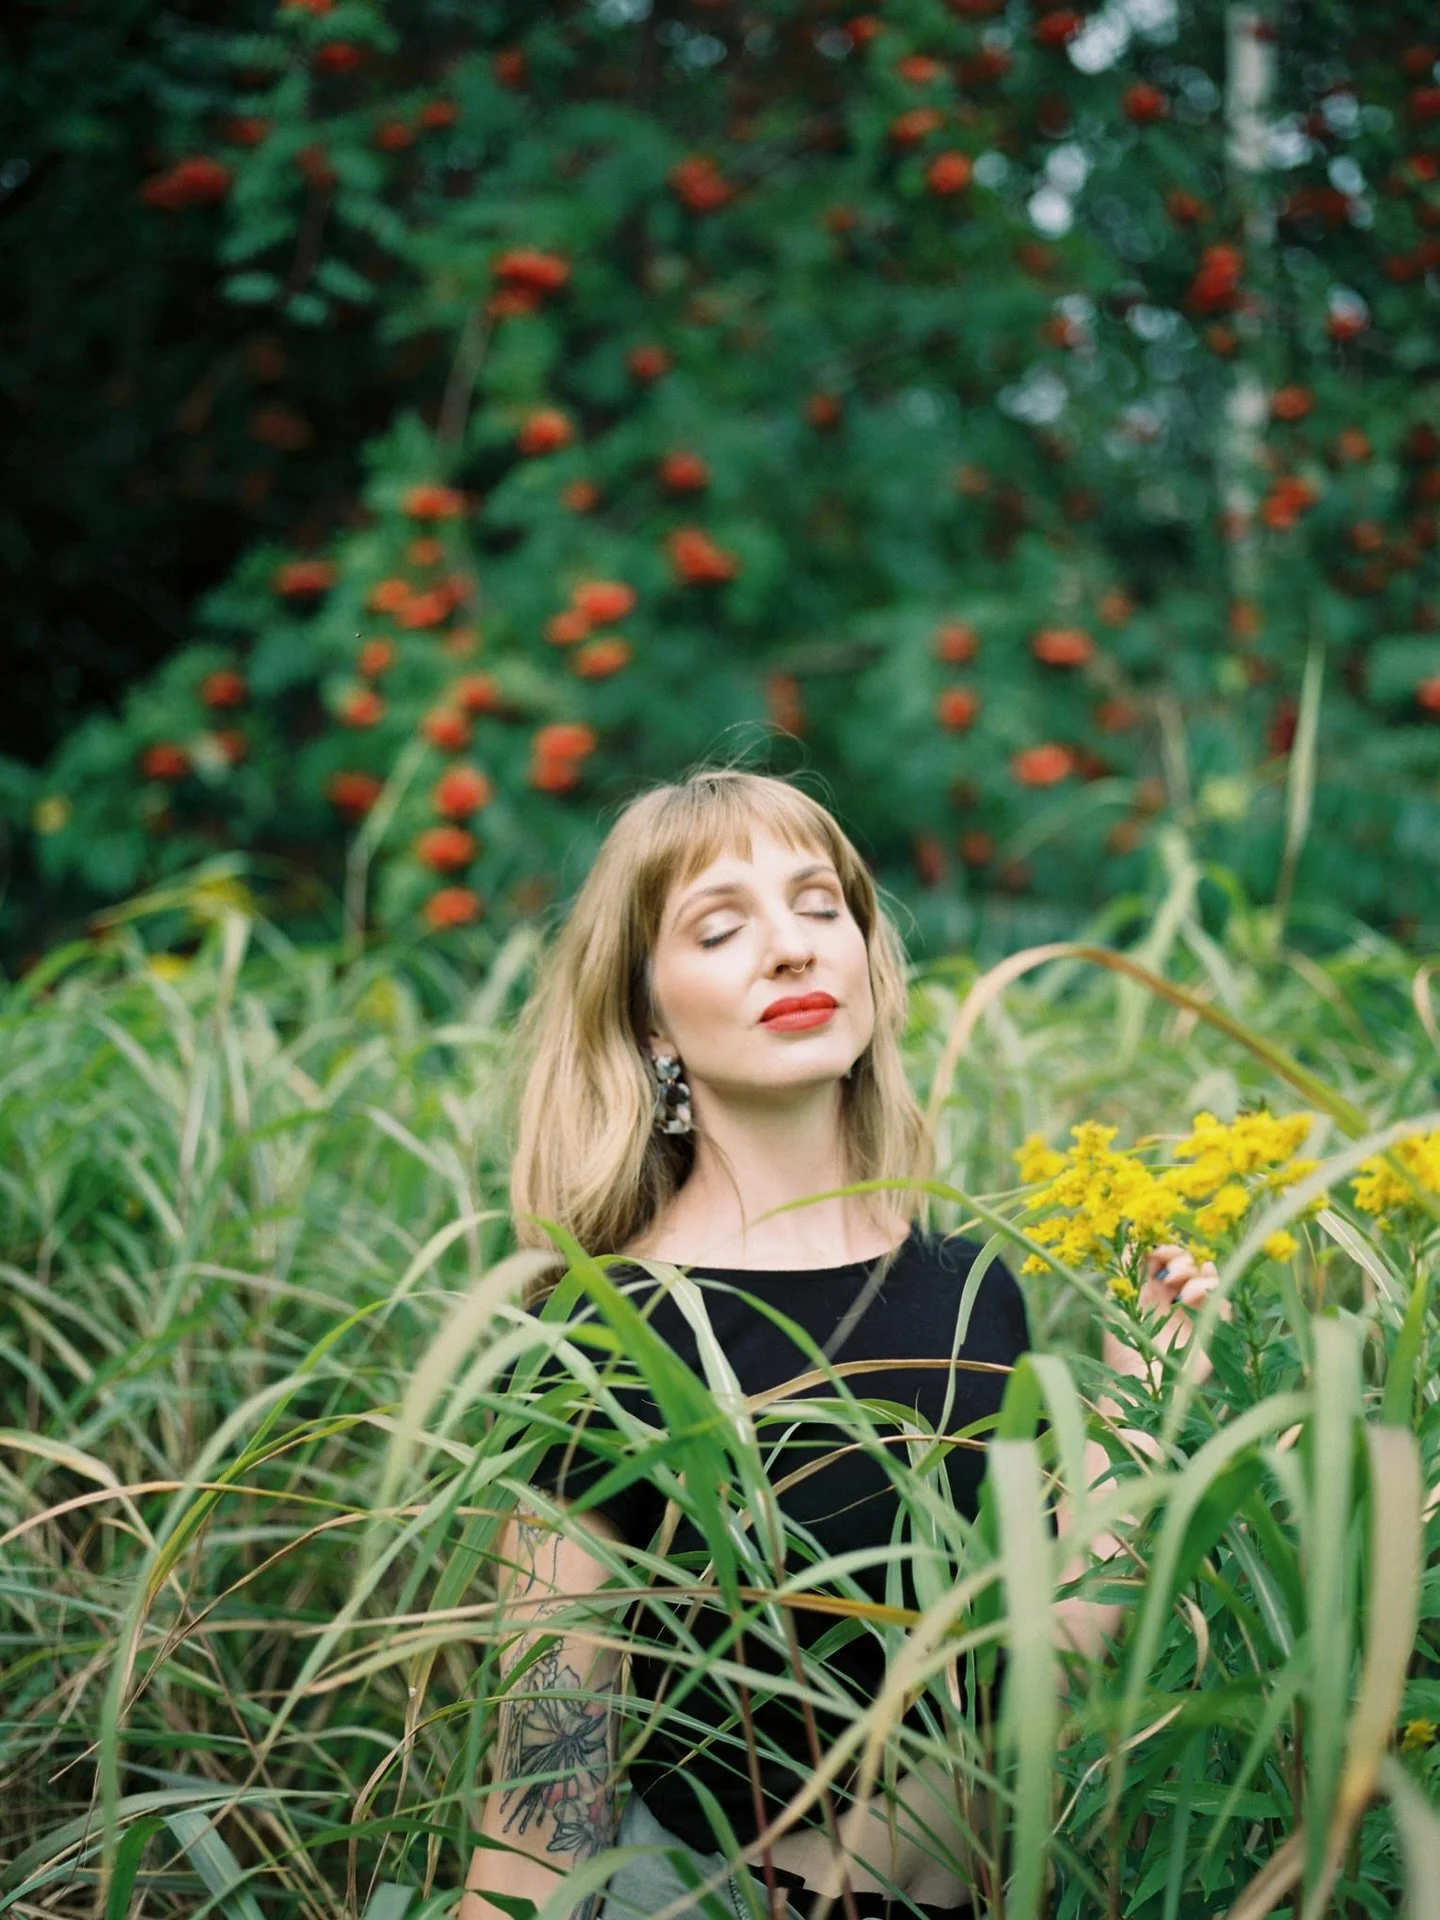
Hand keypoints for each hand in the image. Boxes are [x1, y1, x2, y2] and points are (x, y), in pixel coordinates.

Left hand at [1102, 1243, 1231, 1389]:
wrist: (1140, 1383)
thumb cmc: (1123, 1345)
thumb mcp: (1117, 1301)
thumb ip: (1124, 1269)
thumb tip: (1131, 1236)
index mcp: (1153, 1289)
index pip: (1167, 1256)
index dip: (1165, 1246)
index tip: (1157, 1250)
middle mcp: (1176, 1297)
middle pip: (1190, 1261)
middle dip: (1181, 1259)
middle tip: (1169, 1274)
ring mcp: (1196, 1312)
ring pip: (1209, 1276)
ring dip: (1196, 1275)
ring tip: (1181, 1292)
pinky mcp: (1213, 1329)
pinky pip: (1223, 1300)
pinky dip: (1211, 1291)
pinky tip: (1192, 1298)